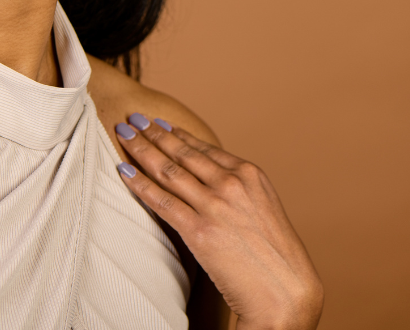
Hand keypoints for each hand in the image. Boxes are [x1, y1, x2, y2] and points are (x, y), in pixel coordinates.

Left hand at [114, 114, 322, 329]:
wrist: (285, 290)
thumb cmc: (275, 256)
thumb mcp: (263, 208)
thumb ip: (238, 190)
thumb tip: (211, 181)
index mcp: (250, 174)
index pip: (204, 148)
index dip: (178, 135)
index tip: (160, 124)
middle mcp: (232, 183)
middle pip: (182, 152)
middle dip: (153, 133)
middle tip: (133, 119)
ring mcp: (215, 205)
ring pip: (168, 170)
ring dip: (142, 148)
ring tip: (124, 134)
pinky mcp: (199, 230)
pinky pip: (161, 200)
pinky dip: (139, 182)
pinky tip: (124, 169)